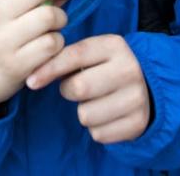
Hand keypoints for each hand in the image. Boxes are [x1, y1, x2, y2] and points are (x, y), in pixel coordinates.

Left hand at [27, 34, 150, 143]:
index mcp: (115, 45)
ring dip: (83, 111)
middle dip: (69, 91)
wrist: (147, 85)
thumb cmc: (106, 67)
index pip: (75, 55)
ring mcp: (137, 97)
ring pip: (85, 115)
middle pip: (78, 88)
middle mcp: (129, 69)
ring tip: (96, 101)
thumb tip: (34, 76)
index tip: (32, 81)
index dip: (49, 69)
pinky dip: (96, 127)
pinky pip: (98, 134)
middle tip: (77, 88)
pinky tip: (107, 115)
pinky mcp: (138, 122)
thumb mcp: (92, 53)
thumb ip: (66, 57)